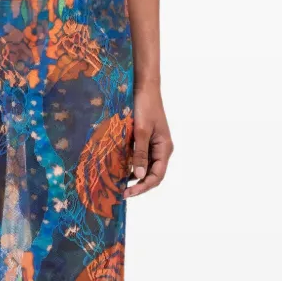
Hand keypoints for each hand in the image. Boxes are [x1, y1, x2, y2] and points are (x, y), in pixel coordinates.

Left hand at [125, 84, 173, 198]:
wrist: (144, 87)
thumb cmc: (145, 106)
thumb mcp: (141, 131)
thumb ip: (140, 153)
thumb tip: (138, 175)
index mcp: (164, 149)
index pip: (156, 176)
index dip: (143, 187)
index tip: (128, 193)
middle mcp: (160, 149)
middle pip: (151, 174)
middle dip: (137, 185)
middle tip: (120, 192)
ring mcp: (152, 145)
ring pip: (143, 167)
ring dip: (132, 176)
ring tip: (116, 183)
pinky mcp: (144, 140)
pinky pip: (138, 157)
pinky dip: (128, 164)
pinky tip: (117, 168)